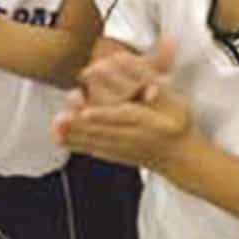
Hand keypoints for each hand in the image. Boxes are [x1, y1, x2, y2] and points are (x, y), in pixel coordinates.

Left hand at [53, 51, 195, 173]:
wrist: (183, 158)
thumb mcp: (177, 104)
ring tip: (55, 125)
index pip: (124, 117)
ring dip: (74, 133)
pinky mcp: (116, 155)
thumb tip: (144, 81)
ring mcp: (124, 148)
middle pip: (104, 130)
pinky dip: (75, 143)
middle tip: (60, 117)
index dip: (105, 115)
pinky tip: (58, 137)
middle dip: (81, 124)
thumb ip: (159, 89)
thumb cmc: (179, 124)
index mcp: (149, 123)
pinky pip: (93, 149)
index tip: (87, 111)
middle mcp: (134, 138)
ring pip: (95, 140)